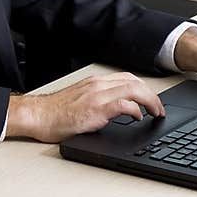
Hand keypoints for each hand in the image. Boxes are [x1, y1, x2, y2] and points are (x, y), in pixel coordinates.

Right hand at [7, 73, 165, 142]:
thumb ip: (97, 101)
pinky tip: (138, 117)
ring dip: (150, 101)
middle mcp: (97, 85)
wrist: (37, 116)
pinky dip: (135, 109)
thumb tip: (115, 110)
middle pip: (135, 82)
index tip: (151, 100)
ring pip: (133, 90)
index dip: (144, 88)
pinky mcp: (95, 109)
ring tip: (156, 113)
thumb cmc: (54, 113)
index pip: (127, 78)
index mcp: (94, 83)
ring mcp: (96, 96)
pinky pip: (123, 105)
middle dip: (152, 95)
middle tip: (159, 109)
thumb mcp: (80, 101)